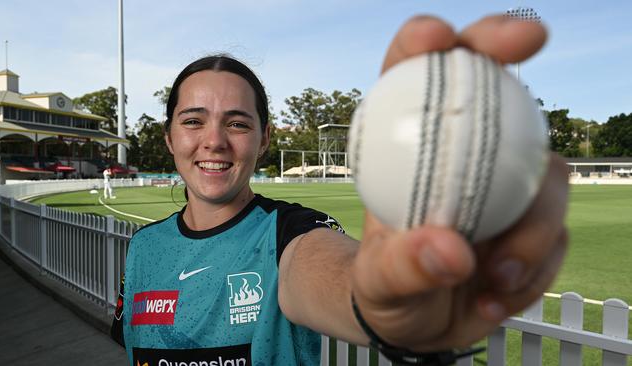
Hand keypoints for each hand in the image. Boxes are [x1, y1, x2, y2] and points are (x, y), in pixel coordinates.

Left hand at [351, 15, 568, 350]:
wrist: (418, 323)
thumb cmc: (387, 286)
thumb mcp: (379, 282)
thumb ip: (402, 265)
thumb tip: (450, 248)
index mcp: (409, 151)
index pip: (410, 79)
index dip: (425, 43)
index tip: (439, 38)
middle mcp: (464, 156)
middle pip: (492, 88)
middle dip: (506, 41)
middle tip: (527, 34)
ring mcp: (508, 187)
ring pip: (547, 178)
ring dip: (531, 229)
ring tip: (494, 275)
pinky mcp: (537, 225)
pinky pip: (557, 239)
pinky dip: (533, 271)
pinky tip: (494, 298)